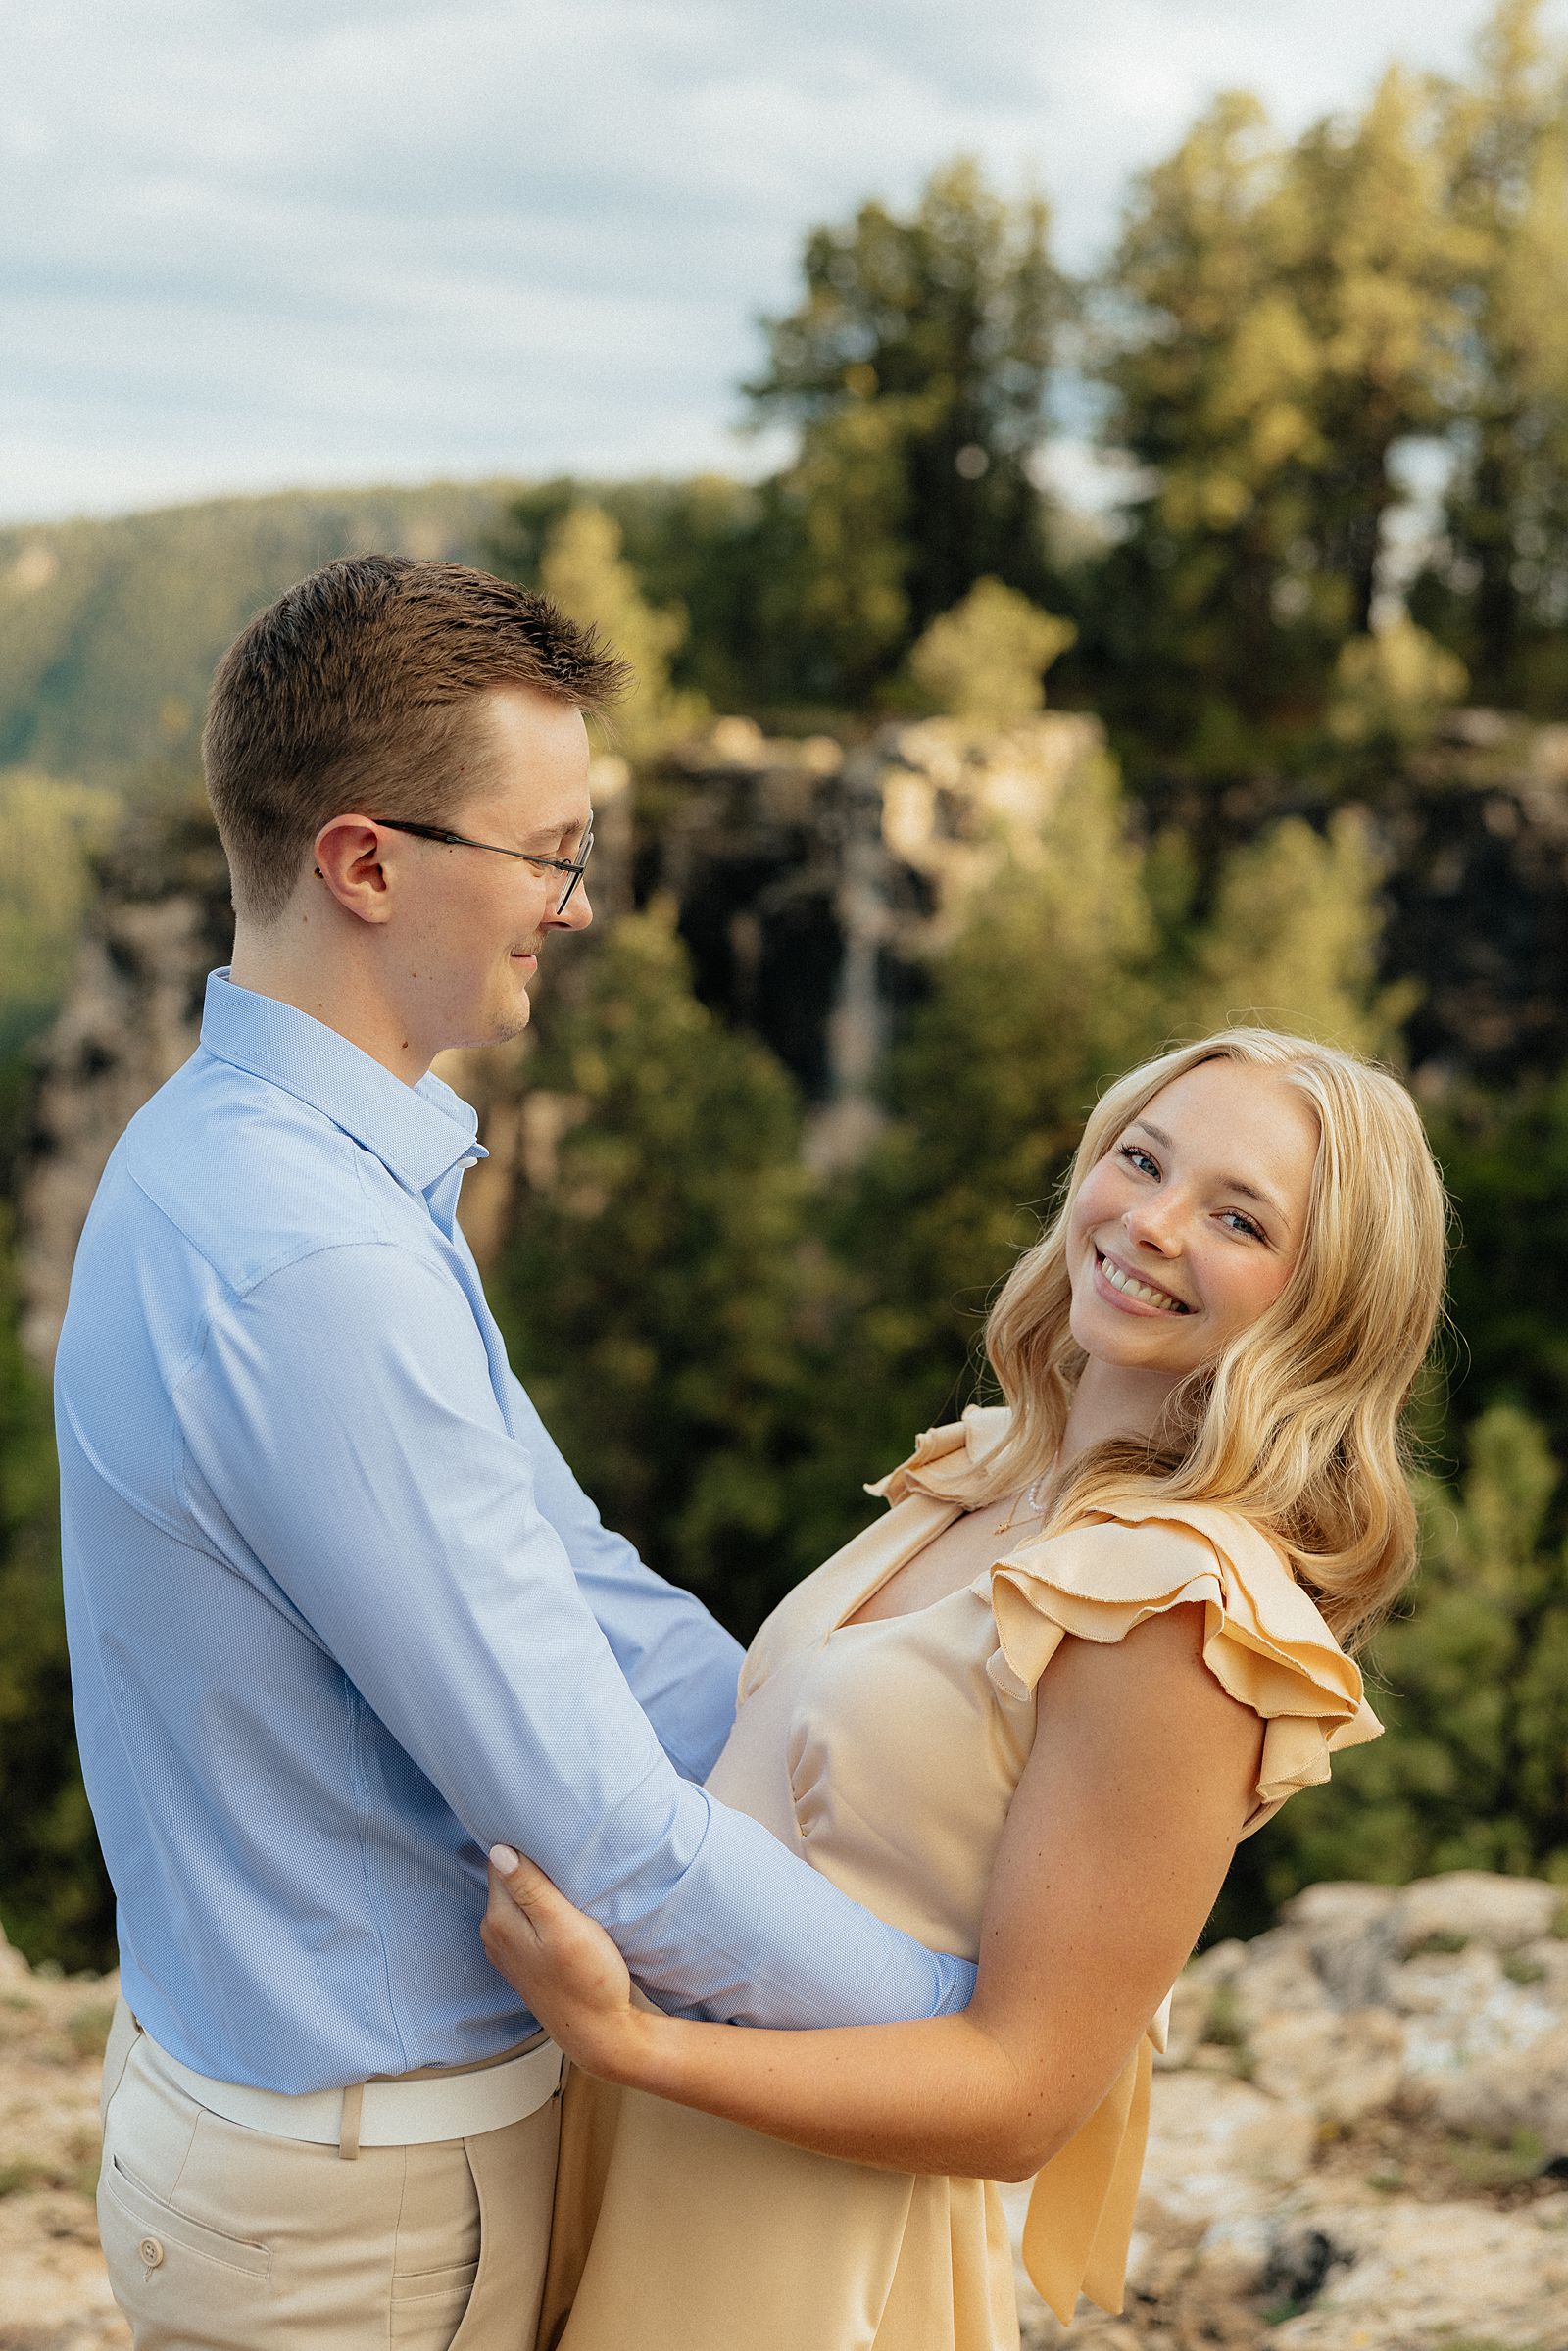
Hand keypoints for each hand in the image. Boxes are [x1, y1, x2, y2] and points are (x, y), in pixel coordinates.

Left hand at [480, 1845, 646, 2079]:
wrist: (599, 2033)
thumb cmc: (588, 1979)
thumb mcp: (562, 1925)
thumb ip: (529, 1887)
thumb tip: (497, 1849)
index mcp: (498, 1919)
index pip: (499, 1860)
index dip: (526, 1844)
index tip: (551, 1837)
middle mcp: (493, 1933)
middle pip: (506, 1878)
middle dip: (531, 1863)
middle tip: (564, 1853)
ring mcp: (507, 1949)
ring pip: (517, 1898)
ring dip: (537, 1885)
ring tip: (567, 1878)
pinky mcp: (524, 1959)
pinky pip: (526, 1918)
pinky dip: (541, 1907)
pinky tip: (563, 1908)